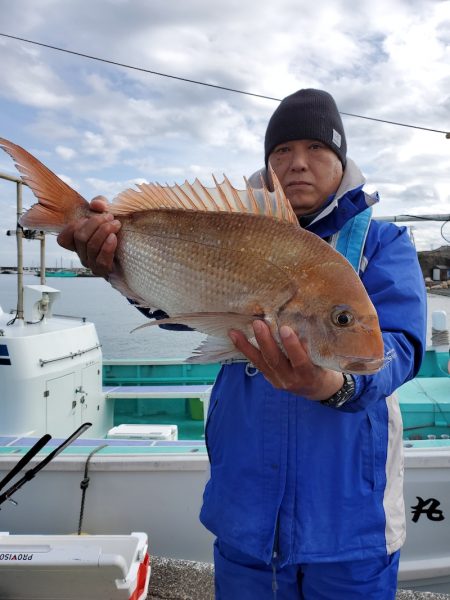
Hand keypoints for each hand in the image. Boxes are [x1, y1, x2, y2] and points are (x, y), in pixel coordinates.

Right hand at [57, 196, 120, 277]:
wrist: (136, 249)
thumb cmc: (118, 230)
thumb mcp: (107, 212)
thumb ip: (100, 203)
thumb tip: (96, 204)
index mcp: (78, 243)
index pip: (63, 239)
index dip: (73, 226)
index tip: (88, 217)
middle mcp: (83, 255)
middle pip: (80, 237)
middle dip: (95, 223)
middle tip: (110, 217)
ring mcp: (93, 265)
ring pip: (91, 247)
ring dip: (104, 231)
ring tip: (116, 224)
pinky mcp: (105, 271)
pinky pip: (101, 260)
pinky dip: (107, 247)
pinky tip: (114, 237)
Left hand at [229, 320, 343, 400]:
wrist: (318, 389)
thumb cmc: (322, 367)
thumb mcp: (322, 359)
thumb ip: (311, 346)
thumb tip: (300, 320)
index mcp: (308, 374)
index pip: (300, 360)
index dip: (292, 346)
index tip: (285, 329)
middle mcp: (291, 380)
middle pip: (275, 360)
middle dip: (265, 341)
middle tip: (258, 323)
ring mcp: (278, 381)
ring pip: (261, 363)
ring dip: (247, 346)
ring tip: (236, 332)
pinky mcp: (270, 379)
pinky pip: (257, 364)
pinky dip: (245, 350)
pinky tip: (235, 338)